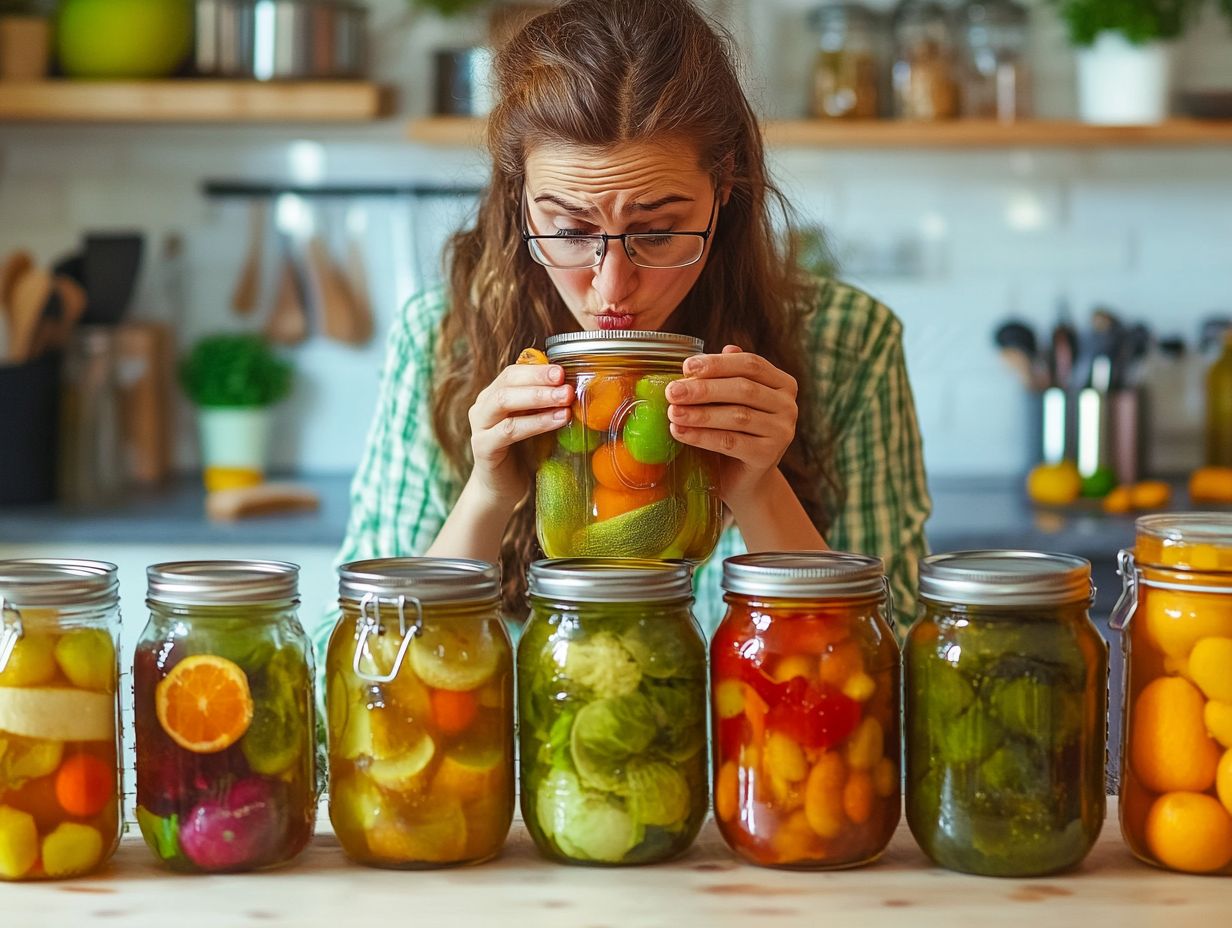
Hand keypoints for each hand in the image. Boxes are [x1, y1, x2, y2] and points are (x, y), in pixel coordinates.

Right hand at [467, 362, 572, 503]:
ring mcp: (480, 427)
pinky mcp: (483, 447)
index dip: (537, 370)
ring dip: (538, 398)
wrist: (501, 488)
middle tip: (565, 383)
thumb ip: (544, 404)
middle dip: (539, 380)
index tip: (562, 370)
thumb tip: (574, 385)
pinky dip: (535, 423)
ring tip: (566, 399)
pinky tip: (558, 421)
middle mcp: (483, 407)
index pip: (513, 372)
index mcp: (493, 395)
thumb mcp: (534, 422)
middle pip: (507, 383)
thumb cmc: (522, 453)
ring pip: (505, 402)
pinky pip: (509, 430)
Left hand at [665, 345, 798, 504]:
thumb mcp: (727, 402)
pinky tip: (680, 432)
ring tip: (673, 412)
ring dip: (701, 413)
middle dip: (704, 389)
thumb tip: (695, 363)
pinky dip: (702, 436)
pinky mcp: (767, 455)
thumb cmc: (733, 431)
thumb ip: (720, 379)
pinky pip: (731, 442)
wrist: (743, 478)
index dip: (717, 363)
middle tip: (672, 391)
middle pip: (744, 389)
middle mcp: (788, 406)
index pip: (750, 364)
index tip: (686, 366)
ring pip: (737, 416)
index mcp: (782, 384)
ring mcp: (781, 432)